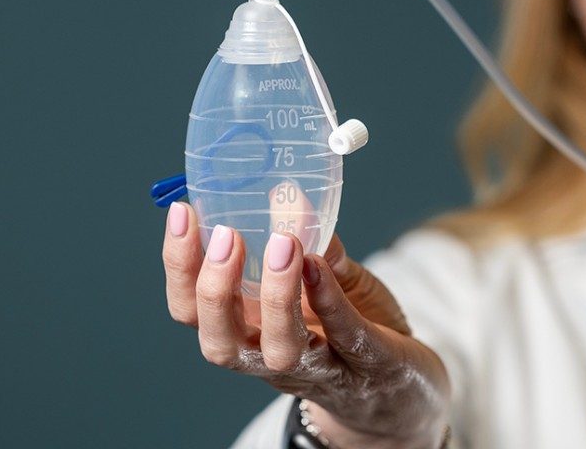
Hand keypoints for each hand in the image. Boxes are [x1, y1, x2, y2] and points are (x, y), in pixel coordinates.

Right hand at [162, 202, 450, 447]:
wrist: (406, 390)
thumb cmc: (356, 330)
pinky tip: (319, 264)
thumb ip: (313, 243)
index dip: (180, 265)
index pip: (193, 309)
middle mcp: (271, 359)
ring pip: (280, 351)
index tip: (182, 213)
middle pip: (220, 341)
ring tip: (281, 244)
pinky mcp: (369, 367)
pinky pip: (344, 337)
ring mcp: (320, 370)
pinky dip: (330, 301)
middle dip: (214, 290)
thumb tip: (291, 195)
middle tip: (225, 235)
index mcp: (249, 331)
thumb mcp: (329, 280)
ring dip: (275, 297)